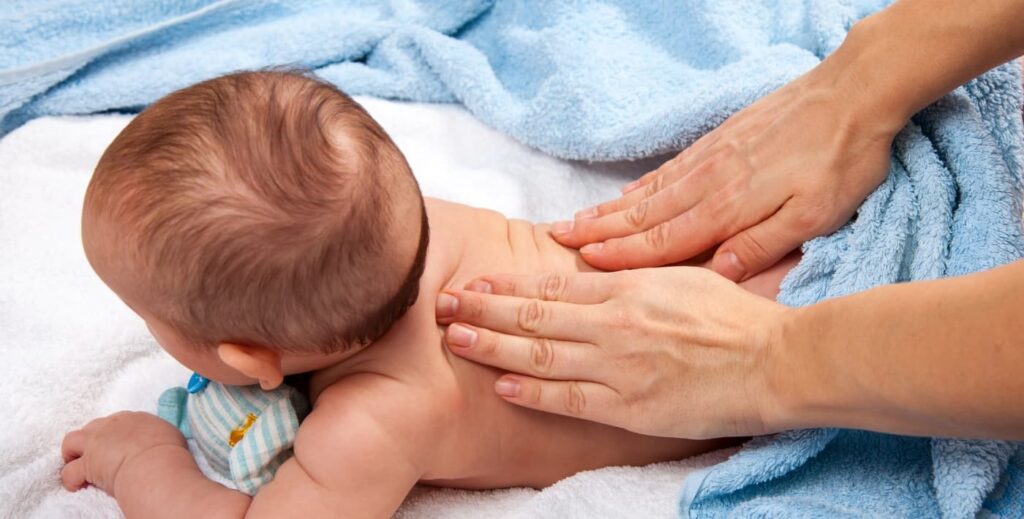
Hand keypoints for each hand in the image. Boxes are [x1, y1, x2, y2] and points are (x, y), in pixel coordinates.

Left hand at [60, 411, 186, 494]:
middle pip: (93, 427)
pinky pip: (69, 472)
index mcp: (132, 418)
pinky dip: (71, 479)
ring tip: (76, 464)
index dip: (115, 434)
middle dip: (92, 440)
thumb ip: (157, 434)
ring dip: (72, 453)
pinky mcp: (86, 464)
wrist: (155, 464)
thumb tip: (158, 441)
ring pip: (71, 441)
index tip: (119, 445)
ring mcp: (96, 444)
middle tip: (97, 454)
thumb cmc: (168, 451)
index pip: (117, 422)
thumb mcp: (168, 434)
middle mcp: (111, 426)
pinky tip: (77, 485)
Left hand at [435, 268, 794, 438]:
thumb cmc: (733, 317)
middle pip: (534, 314)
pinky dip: (533, 390)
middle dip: (483, 309)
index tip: (472, 280)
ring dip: (493, 345)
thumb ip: (632, 273)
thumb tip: (592, 261)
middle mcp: (615, 323)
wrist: (775, 361)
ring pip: (542, 353)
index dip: (506, 283)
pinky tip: (502, 384)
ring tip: (456, 338)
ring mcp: (621, 366)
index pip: (551, 284)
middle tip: (442, 303)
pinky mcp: (631, 406)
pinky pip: (571, 399)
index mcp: (627, 288)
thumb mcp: (681, 276)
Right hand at [552, 62, 898, 280]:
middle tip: (558, 240)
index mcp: (728, 206)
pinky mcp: (718, 140)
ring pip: (649, 191)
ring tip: (578, 220)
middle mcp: (708, 181)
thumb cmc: (840, 161)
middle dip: (600, 231)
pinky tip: (626, 192)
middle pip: (644, 214)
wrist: (852, 92)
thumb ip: (762, 245)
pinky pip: (667, 169)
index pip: (664, 239)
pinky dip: (640, 184)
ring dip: (611, 209)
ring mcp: (710, 158)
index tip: (585, 262)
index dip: (623, 255)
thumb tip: (717, 272)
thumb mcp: (816, 215)